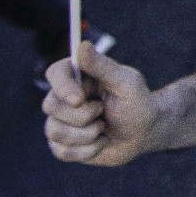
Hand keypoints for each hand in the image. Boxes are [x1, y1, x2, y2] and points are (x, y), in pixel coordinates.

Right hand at [42, 39, 158, 166]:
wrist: (144, 133)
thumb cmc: (138, 103)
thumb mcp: (126, 83)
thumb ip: (103, 66)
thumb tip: (82, 45)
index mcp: (78, 77)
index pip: (55, 73)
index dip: (62, 87)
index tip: (79, 99)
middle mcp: (65, 97)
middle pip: (51, 106)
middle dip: (82, 115)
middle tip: (103, 112)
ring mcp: (62, 121)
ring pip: (54, 131)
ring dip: (87, 134)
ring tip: (103, 128)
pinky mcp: (64, 144)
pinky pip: (61, 151)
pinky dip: (87, 151)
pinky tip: (101, 142)